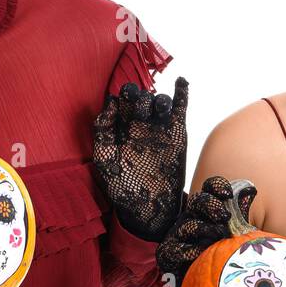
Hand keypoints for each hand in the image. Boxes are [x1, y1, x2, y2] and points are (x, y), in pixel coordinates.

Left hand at [92, 76, 188, 241]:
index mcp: (120, 127)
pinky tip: (181, 81)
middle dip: (139, 96)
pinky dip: (182, 92)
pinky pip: (180, 107)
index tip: (120, 101)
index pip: (122, 101)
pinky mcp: (177, 132)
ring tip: (156, 108)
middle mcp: (139, 124)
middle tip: (137, 106)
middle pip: (141, 97)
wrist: (148, 205)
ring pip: (160, 101)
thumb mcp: (104, 157)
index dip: (122, 95)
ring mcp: (159, 127)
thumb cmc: (122, 185)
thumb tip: (110, 101)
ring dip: (158, 99)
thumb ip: (103, 129)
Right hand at [155, 176, 256, 286]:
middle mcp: (193, 218)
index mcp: (208, 210)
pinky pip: (177, 249)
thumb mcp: (236, 234)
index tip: (228, 194)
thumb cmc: (223, 257)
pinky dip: (190, 251)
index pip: (210, 189)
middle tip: (225, 217)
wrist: (206, 285)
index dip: (217, 186)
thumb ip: (242, 216)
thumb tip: (251, 191)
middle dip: (211, 205)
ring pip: (189, 224)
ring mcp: (179, 235)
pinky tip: (202, 253)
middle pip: (198, 201)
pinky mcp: (169, 253)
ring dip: (205, 228)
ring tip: (219, 237)